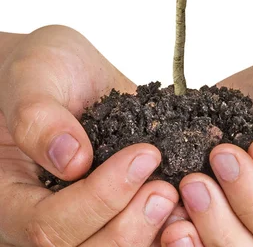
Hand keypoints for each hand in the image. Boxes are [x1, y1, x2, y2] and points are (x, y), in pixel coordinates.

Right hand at [0, 25, 184, 245]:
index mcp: (13, 196)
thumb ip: (39, 117)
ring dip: (151, 235)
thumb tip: (72, 160)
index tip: (142, 156)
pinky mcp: (115, 206)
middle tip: (166, 189)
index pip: (48, 224)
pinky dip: (166, 227)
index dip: (98, 199)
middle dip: (129, 227)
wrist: (66, 68)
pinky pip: (139, 233)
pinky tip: (190, 204)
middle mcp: (45, 215)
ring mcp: (83, 215)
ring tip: (181, 197)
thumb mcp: (33, 77)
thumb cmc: (40, 68)